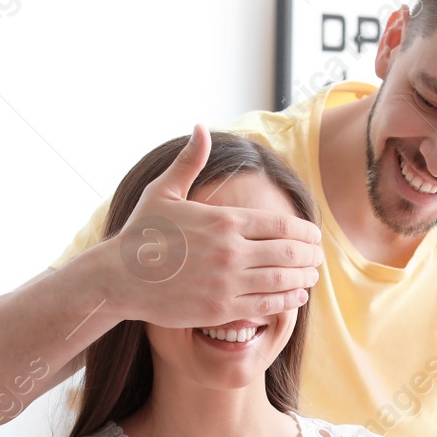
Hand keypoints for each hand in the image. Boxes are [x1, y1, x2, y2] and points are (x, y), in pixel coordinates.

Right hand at [95, 123, 322, 325]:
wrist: (118, 278)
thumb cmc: (141, 234)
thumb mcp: (164, 191)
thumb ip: (190, 161)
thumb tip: (200, 128)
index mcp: (223, 220)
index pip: (281, 225)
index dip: (305, 232)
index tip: (314, 236)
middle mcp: (230, 251)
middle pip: (289, 253)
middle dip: (310, 256)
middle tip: (318, 258)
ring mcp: (227, 282)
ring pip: (282, 281)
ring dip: (304, 279)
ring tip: (312, 277)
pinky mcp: (220, 309)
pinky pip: (266, 306)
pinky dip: (288, 301)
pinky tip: (297, 297)